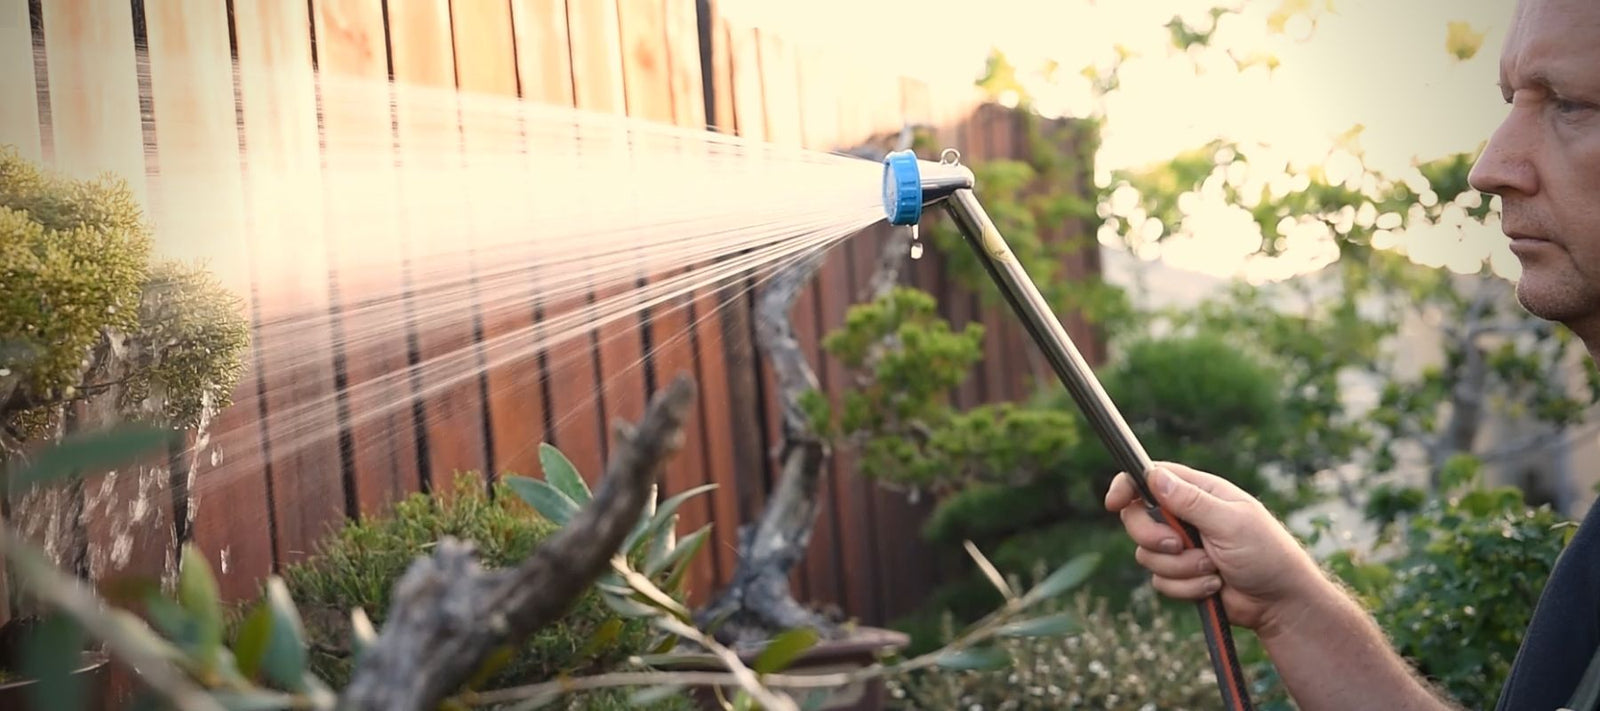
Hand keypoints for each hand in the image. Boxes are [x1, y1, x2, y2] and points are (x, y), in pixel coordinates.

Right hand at [1104, 461, 1324, 634]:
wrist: (1280, 603)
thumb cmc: (1267, 554)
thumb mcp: (1231, 522)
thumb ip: (1191, 501)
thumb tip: (1154, 475)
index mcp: (1200, 493)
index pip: (1151, 478)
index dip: (1127, 486)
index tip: (1115, 502)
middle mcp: (1186, 517)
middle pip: (1138, 518)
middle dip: (1153, 536)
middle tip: (1178, 545)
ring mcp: (1182, 547)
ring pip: (1147, 555)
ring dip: (1181, 568)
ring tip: (1213, 570)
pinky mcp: (1181, 576)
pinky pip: (1160, 581)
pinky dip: (1187, 588)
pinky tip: (1214, 586)